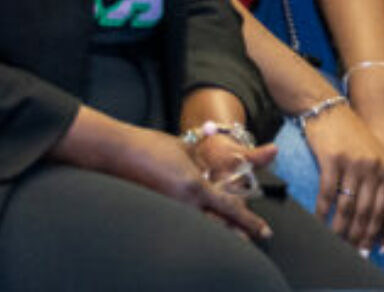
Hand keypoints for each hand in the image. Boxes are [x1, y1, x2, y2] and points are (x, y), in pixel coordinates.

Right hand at [103, 122, 271, 240]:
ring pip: (202, 228)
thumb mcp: (184, 150)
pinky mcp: (155, 211)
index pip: (229, 208)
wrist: (118, 151)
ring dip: (215, 227)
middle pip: (218, 227)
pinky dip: (194, 223)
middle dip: (236, 232)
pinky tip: (198, 220)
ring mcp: (168, 210)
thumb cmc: (151, 146)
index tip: (265, 232)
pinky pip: (182, 223)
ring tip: (232, 233)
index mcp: (195, 187)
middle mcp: (184, 204)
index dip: (249, 221)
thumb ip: (200, 161)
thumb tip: (211, 169)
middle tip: (252, 237)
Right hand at [301, 98, 383, 247]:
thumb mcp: (372, 157)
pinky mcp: (333, 158)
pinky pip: (327, 194)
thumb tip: (371, 220)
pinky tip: (319, 221)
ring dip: (340, 228)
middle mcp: (375, 165)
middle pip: (367, 211)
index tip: (371, 248)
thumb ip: (376, 184)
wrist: (329, 108)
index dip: (378, 231)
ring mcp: (354, 162)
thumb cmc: (350, 136)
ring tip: (335, 240)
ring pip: (347, 206)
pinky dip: (323, 211)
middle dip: (359, 235)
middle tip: (352, 251)